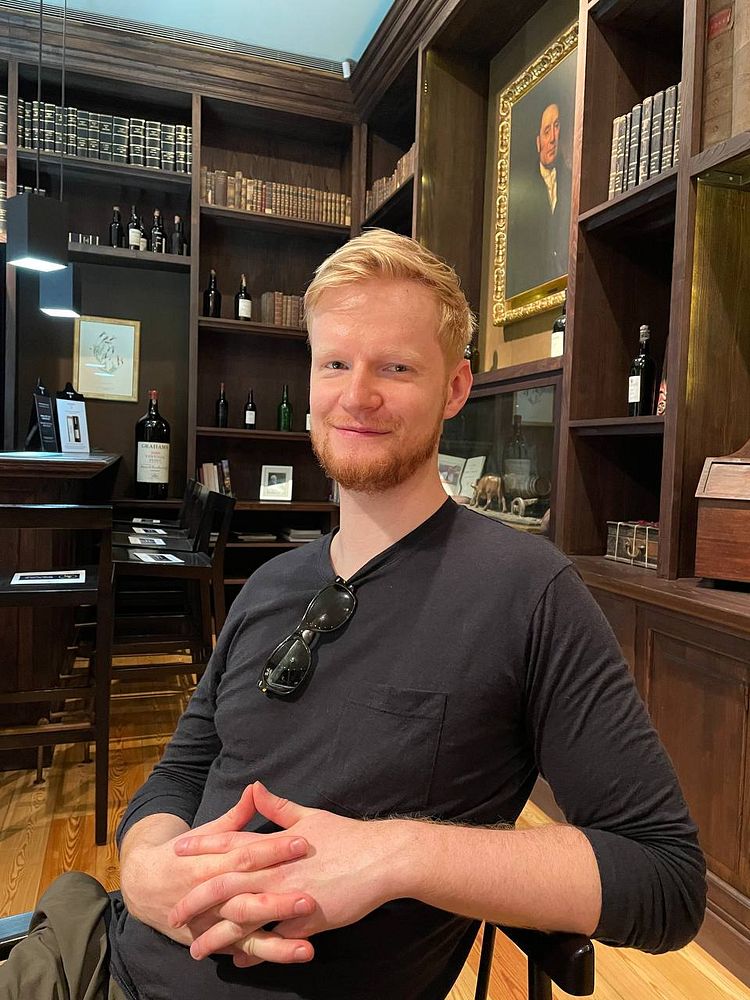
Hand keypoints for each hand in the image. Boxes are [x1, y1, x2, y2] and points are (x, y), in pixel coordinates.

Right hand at [120, 784, 315, 962]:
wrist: (142, 885)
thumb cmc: (181, 854)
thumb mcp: (204, 832)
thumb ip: (234, 817)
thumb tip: (256, 788)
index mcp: (211, 863)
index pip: (245, 855)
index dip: (273, 849)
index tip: (303, 843)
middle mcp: (211, 897)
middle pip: (248, 899)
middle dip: (278, 902)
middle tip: (310, 900)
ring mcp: (212, 922)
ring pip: (246, 934)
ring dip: (277, 943)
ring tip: (307, 948)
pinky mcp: (214, 941)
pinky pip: (241, 951)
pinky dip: (262, 956)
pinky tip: (289, 957)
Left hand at [169, 782, 411, 963]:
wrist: (381, 858)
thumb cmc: (347, 836)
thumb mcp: (310, 816)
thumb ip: (279, 807)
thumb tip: (256, 788)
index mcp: (276, 844)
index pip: (231, 843)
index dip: (203, 846)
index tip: (177, 851)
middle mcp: (277, 870)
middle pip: (227, 885)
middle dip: (197, 900)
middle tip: (173, 914)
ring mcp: (290, 897)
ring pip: (243, 918)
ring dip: (217, 936)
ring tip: (195, 950)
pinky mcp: (307, 921)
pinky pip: (273, 940)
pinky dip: (253, 952)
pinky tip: (237, 961)